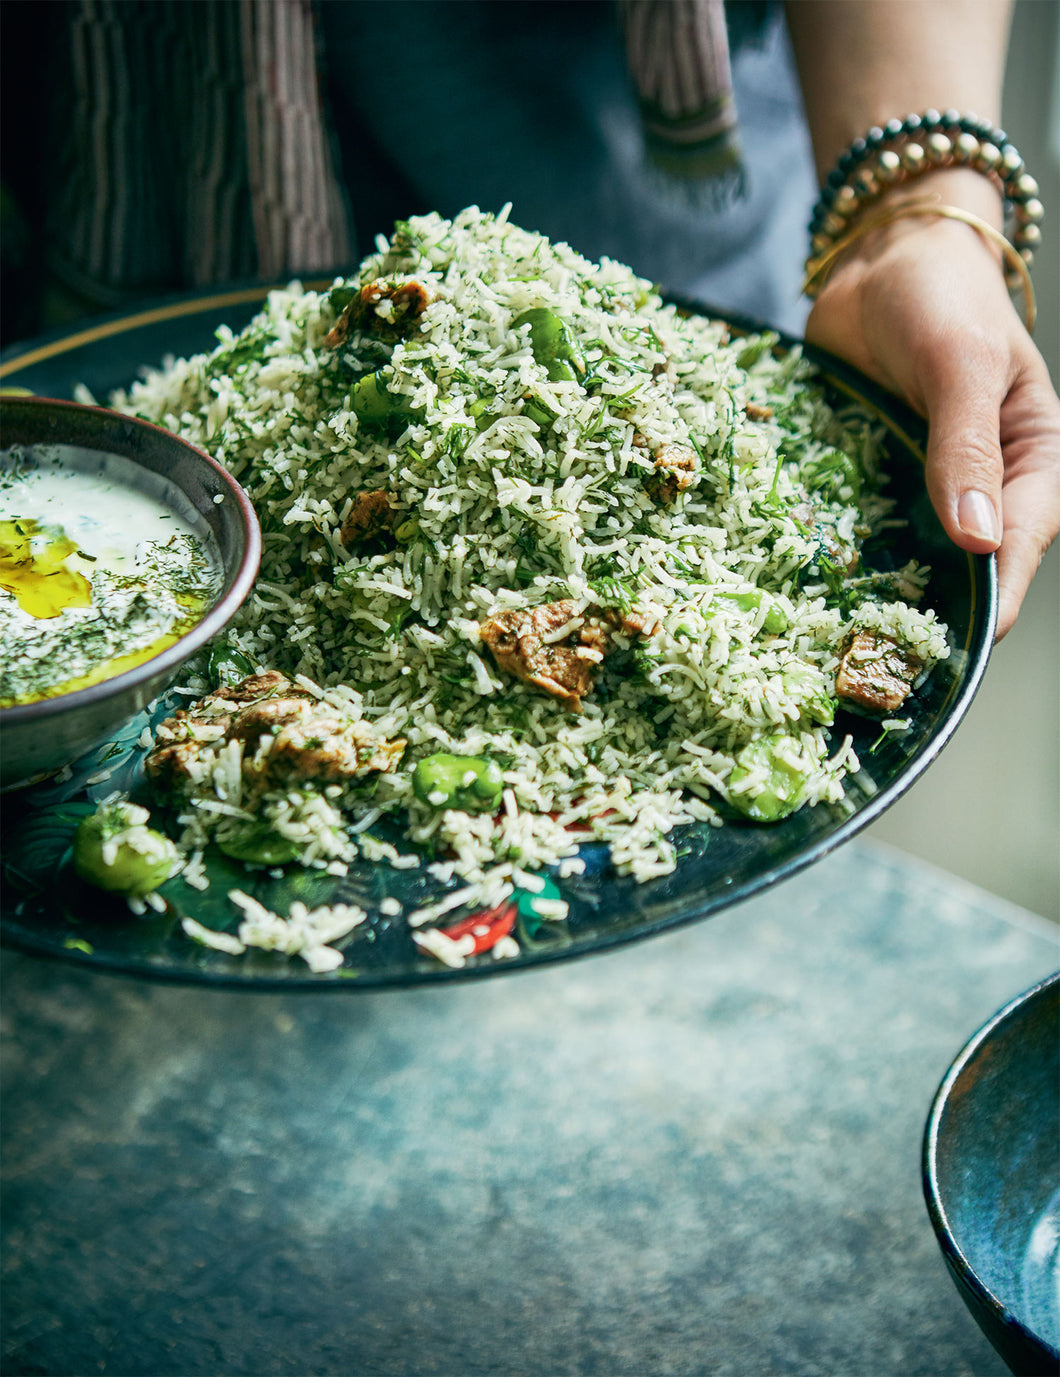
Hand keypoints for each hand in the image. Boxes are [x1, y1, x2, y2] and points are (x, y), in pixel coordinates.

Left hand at [805, 206, 1059, 639]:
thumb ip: (966, 448)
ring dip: (877, 588)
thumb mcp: (961, 366)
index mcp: (1031, 460)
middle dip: (930, 608)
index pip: (1022, 543)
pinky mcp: (871, 476)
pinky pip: (858, 524)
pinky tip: (802, 584)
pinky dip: (836, 551)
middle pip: (964, 564)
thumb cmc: (941, 298)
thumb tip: (977, 543)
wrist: (881, 256)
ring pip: (908, 552)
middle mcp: (979, 484)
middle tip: (884, 662)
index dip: (998, 597)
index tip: (963, 647)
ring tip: (837, 640)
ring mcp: (921, 484)